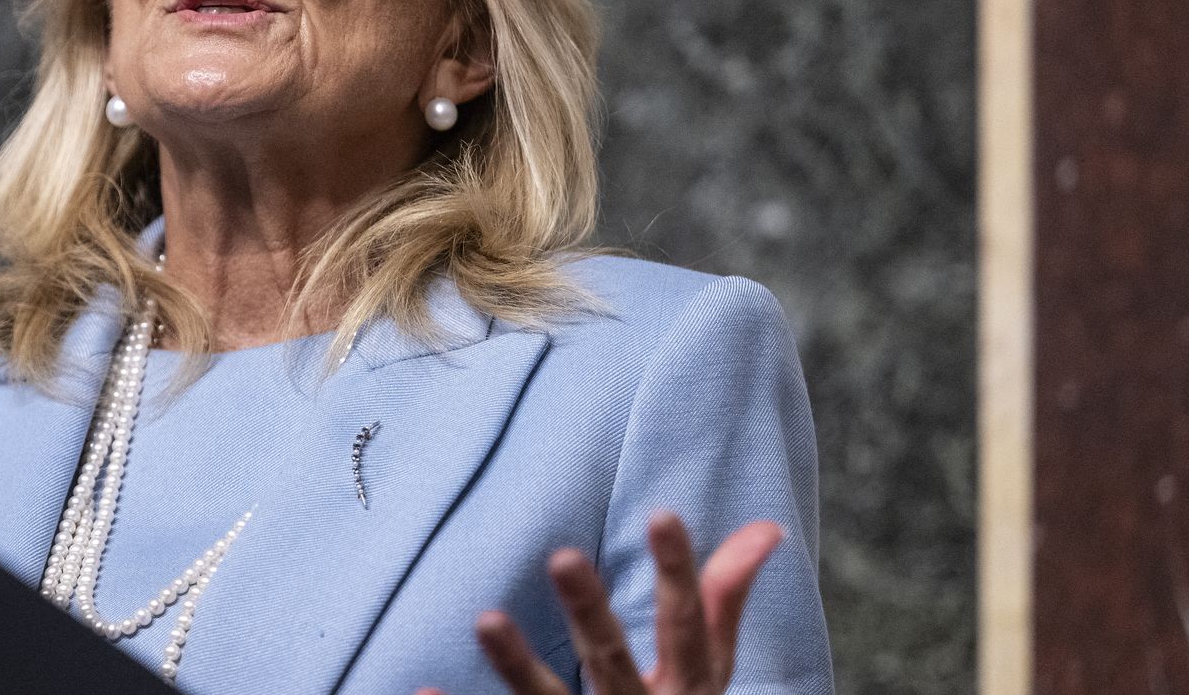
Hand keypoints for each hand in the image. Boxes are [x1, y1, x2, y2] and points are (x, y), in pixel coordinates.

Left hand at [417, 513, 782, 694]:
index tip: (663, 512)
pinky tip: (422, 691)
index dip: (679, 572)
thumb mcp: (708, 674)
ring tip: (485, 618)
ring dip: (517, 666)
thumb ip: (723, 605)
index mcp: (685, 690)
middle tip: (563, 555)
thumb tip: (766, 527)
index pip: (686, 625)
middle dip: (590, 612)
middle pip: (611, 661)